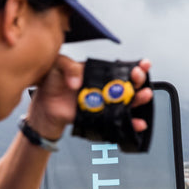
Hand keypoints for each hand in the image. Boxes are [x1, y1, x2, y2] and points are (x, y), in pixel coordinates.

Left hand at [26, 57, 153, 137]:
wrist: (45, 106)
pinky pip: (120, 121)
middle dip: (138, 80)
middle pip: (129, 84)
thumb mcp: (57, 65)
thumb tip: (77, 82)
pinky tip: (138, 123)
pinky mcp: (102, 118)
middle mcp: (105, 89)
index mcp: (98, 74)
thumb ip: (69, 67)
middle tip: (138, 76)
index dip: (134, 66)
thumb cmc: (52, 83)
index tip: (142, 65)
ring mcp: (105, 104)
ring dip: (139, 99)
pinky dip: (131, 123)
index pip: (120, 69)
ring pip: (128, 102)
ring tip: (144, 95)